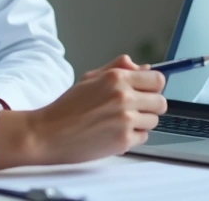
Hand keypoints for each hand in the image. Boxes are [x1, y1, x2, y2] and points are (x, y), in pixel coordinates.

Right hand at [27, 54, 166, 164]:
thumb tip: (145, 67)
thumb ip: (119, 68)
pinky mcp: (123, 140)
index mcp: (117, 78)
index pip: (158, 80)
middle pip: (161, 102)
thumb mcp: (90, 78)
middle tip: (133, 109)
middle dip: (149, 106)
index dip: (153, 87)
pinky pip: (143, 137)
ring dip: (141, 123)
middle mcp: (124, 97)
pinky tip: (114, 133)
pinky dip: (132, 137)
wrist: (48, 133)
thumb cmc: (67, 107)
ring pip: (153, 121)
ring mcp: (125, 120)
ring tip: (119, 122)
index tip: (146, 92)